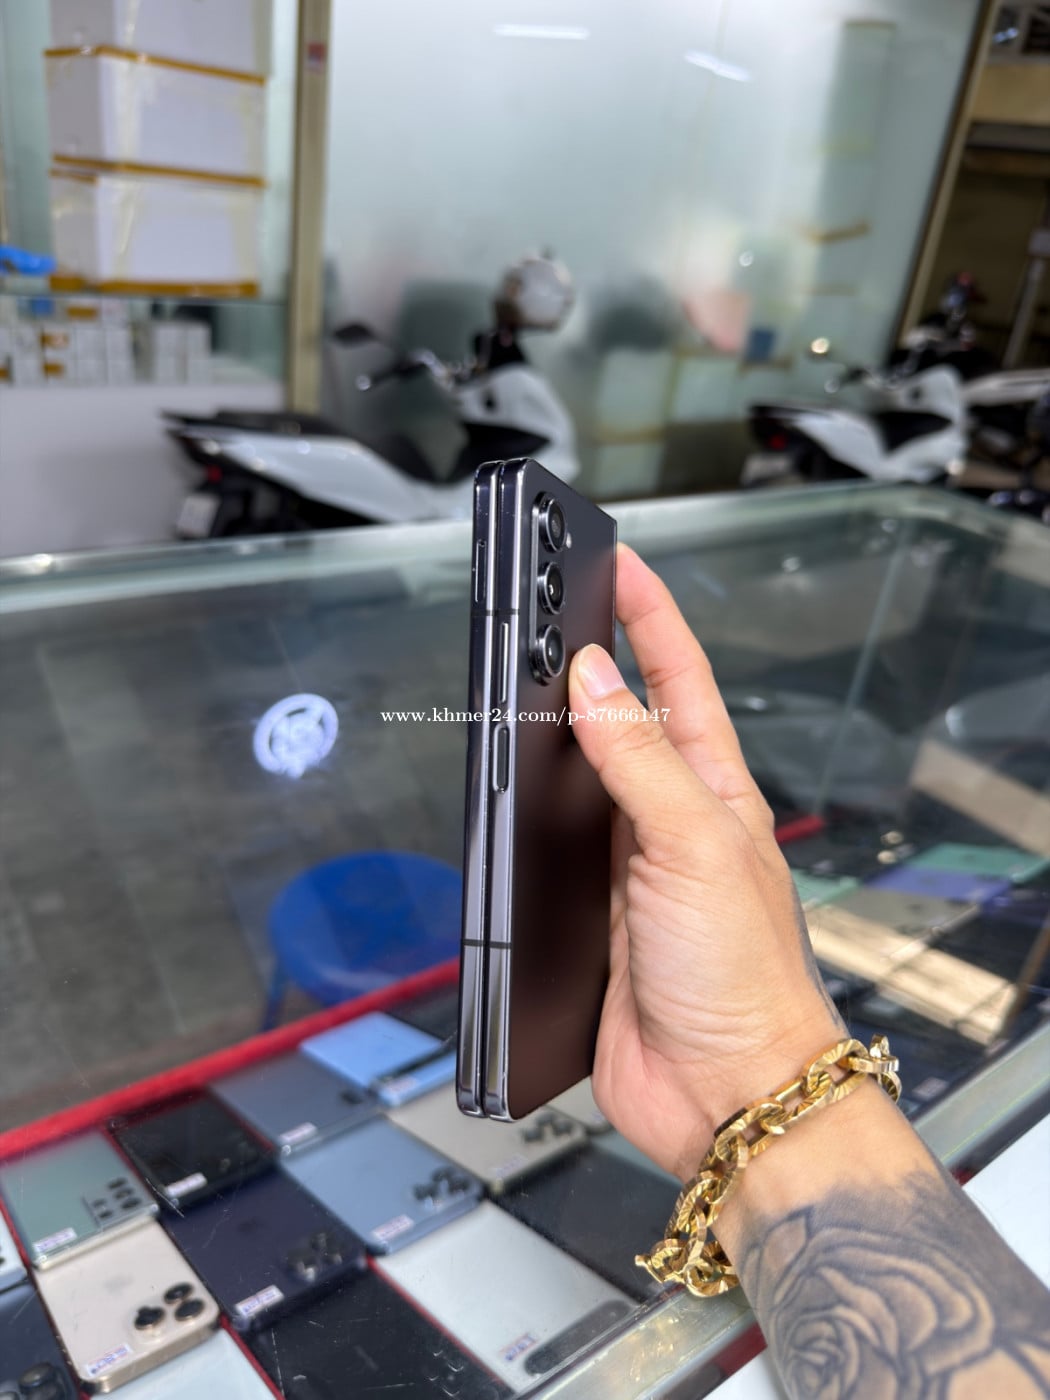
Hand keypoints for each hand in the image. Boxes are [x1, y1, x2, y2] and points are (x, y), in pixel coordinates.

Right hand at [568, 544, 843, 1180]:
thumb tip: (592, 682)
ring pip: (586, 778)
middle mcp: (672, 821)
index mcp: (714, 791)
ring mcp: (633, 868)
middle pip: (628, 721)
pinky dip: (531, 812)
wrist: (726, 1091)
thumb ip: (640, 761)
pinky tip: (513, 798)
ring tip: (527, 682)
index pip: (680, 680)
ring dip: (559, 731)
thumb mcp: (694, 845)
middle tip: (559, 610)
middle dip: (596, 660)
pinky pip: (556, 845)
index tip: (622, 567)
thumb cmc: (741, 975)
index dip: (651, 619)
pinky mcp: (596, 916)